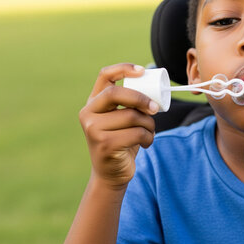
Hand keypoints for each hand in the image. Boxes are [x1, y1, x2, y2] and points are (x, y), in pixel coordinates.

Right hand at [79, 63, 158, 188]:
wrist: (112, 173)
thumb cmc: (122, 141)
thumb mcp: (123, 119)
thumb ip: (130, 104)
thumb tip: (155, 90)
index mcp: (93, 102)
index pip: (104, 76)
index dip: (123, 69)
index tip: (142, 71)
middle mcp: (88, 113)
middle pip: (116, 94)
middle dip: (140, 99)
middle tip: (156, 108)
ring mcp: (93, 129)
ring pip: (131, 116)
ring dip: (149, 124)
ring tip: (150, 132)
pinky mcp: (104, 145)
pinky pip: (135, 133)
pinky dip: (148, 137)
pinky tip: (146, 143)